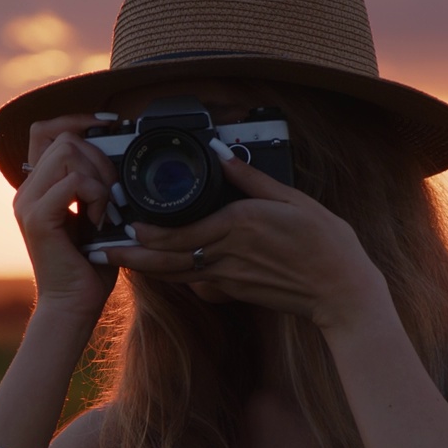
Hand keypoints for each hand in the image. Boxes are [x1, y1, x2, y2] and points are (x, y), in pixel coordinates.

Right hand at [13, 114, 119, 316]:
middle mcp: (27, 190)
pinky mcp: (37, 219)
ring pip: (66, 153)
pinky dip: (95, 196)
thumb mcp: (95, 215)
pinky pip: (71, 183)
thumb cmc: (90, 266)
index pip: (46, 129)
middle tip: (114, 192)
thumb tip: (120, 157)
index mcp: (38, 186)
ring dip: (98, 176)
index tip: (109, 124)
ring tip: (106, 208)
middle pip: (62, 137)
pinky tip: (100, 219)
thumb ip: (96, 185)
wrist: (73, 306)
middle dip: (99, 156)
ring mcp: (28, 203)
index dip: (76, 119)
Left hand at [102, 143, 391, 331]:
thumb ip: (252, 179)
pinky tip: (166, 271)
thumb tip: (224, 154)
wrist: (342, 291)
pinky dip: (177, 277)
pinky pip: (199, 284)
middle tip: (105, 249)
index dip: (147, 233)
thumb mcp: (292, 198)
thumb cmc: (325, 242)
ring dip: (147, 269)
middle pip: (167, 259)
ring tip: (121, 261)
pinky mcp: (236, 293)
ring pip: (177, 275)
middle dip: (133, 255)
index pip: (179, 233)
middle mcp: (227, 255)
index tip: (127, 224)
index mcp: (237, 225)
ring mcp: (230, 279)